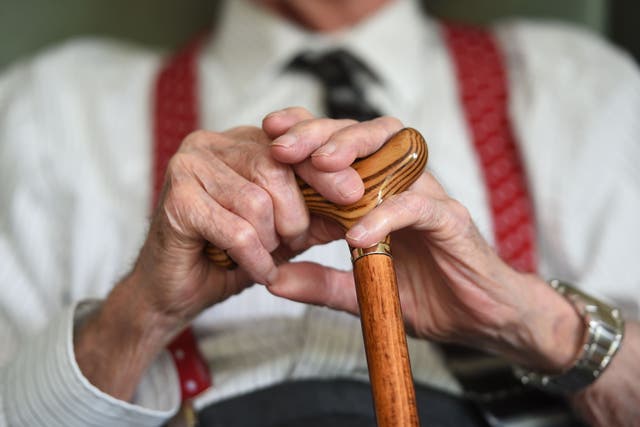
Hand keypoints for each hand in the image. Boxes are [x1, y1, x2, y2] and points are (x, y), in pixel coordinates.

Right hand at [73, 122, 370, 399]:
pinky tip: (256, 271)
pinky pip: (237, 230)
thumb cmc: (229, 256)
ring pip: (258, 201)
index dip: (326, 167)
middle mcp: (211, 143)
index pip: (292, 139)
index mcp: (239, 142)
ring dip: (271, 241)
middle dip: (295, 215)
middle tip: (293, 243)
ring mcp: (188, 166)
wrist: (176, 292)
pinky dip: (254, 258)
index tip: (354, 194)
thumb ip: (316, 212)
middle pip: (276, 168)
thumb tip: (359, 199)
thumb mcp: (284, 231)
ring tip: (265, 257)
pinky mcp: (176, 199)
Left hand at [263, 109, 584, 372]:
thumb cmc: (427, 296)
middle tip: (283, 145)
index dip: (306, 134)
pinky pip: (417, 206)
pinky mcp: (450, 220)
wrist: (481, 319)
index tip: (268, 135)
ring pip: (393, 152)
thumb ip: (320, 283)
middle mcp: (401, 185)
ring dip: (353, 151)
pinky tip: (356, 234)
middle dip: (320, 132)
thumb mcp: (362, 291)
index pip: (341, 148)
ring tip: (317, 166)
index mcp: (377, 193)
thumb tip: (272, 279)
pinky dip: (385, 215)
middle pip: (362, 135)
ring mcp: (427, 198)